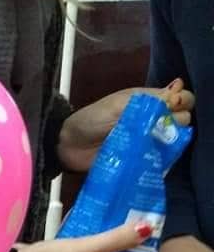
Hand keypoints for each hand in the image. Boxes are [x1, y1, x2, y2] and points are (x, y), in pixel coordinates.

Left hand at [58, 79, 194, 172]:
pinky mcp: (141, 160)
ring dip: (169, 142)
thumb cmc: (91, 120)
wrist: (69, 146)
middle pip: (182, 120)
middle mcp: (153, 120)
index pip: (181, 98)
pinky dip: (160, 159)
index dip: (182, 102)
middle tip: (159, 129)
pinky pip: (160, 160)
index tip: (172, 108)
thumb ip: (146, 101)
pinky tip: (154, 158)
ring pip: (174, 141)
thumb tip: (176, 90)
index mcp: (149, 101)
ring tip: (154, 144)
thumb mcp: (118, 105)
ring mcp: (148, 141)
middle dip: (176, 123)